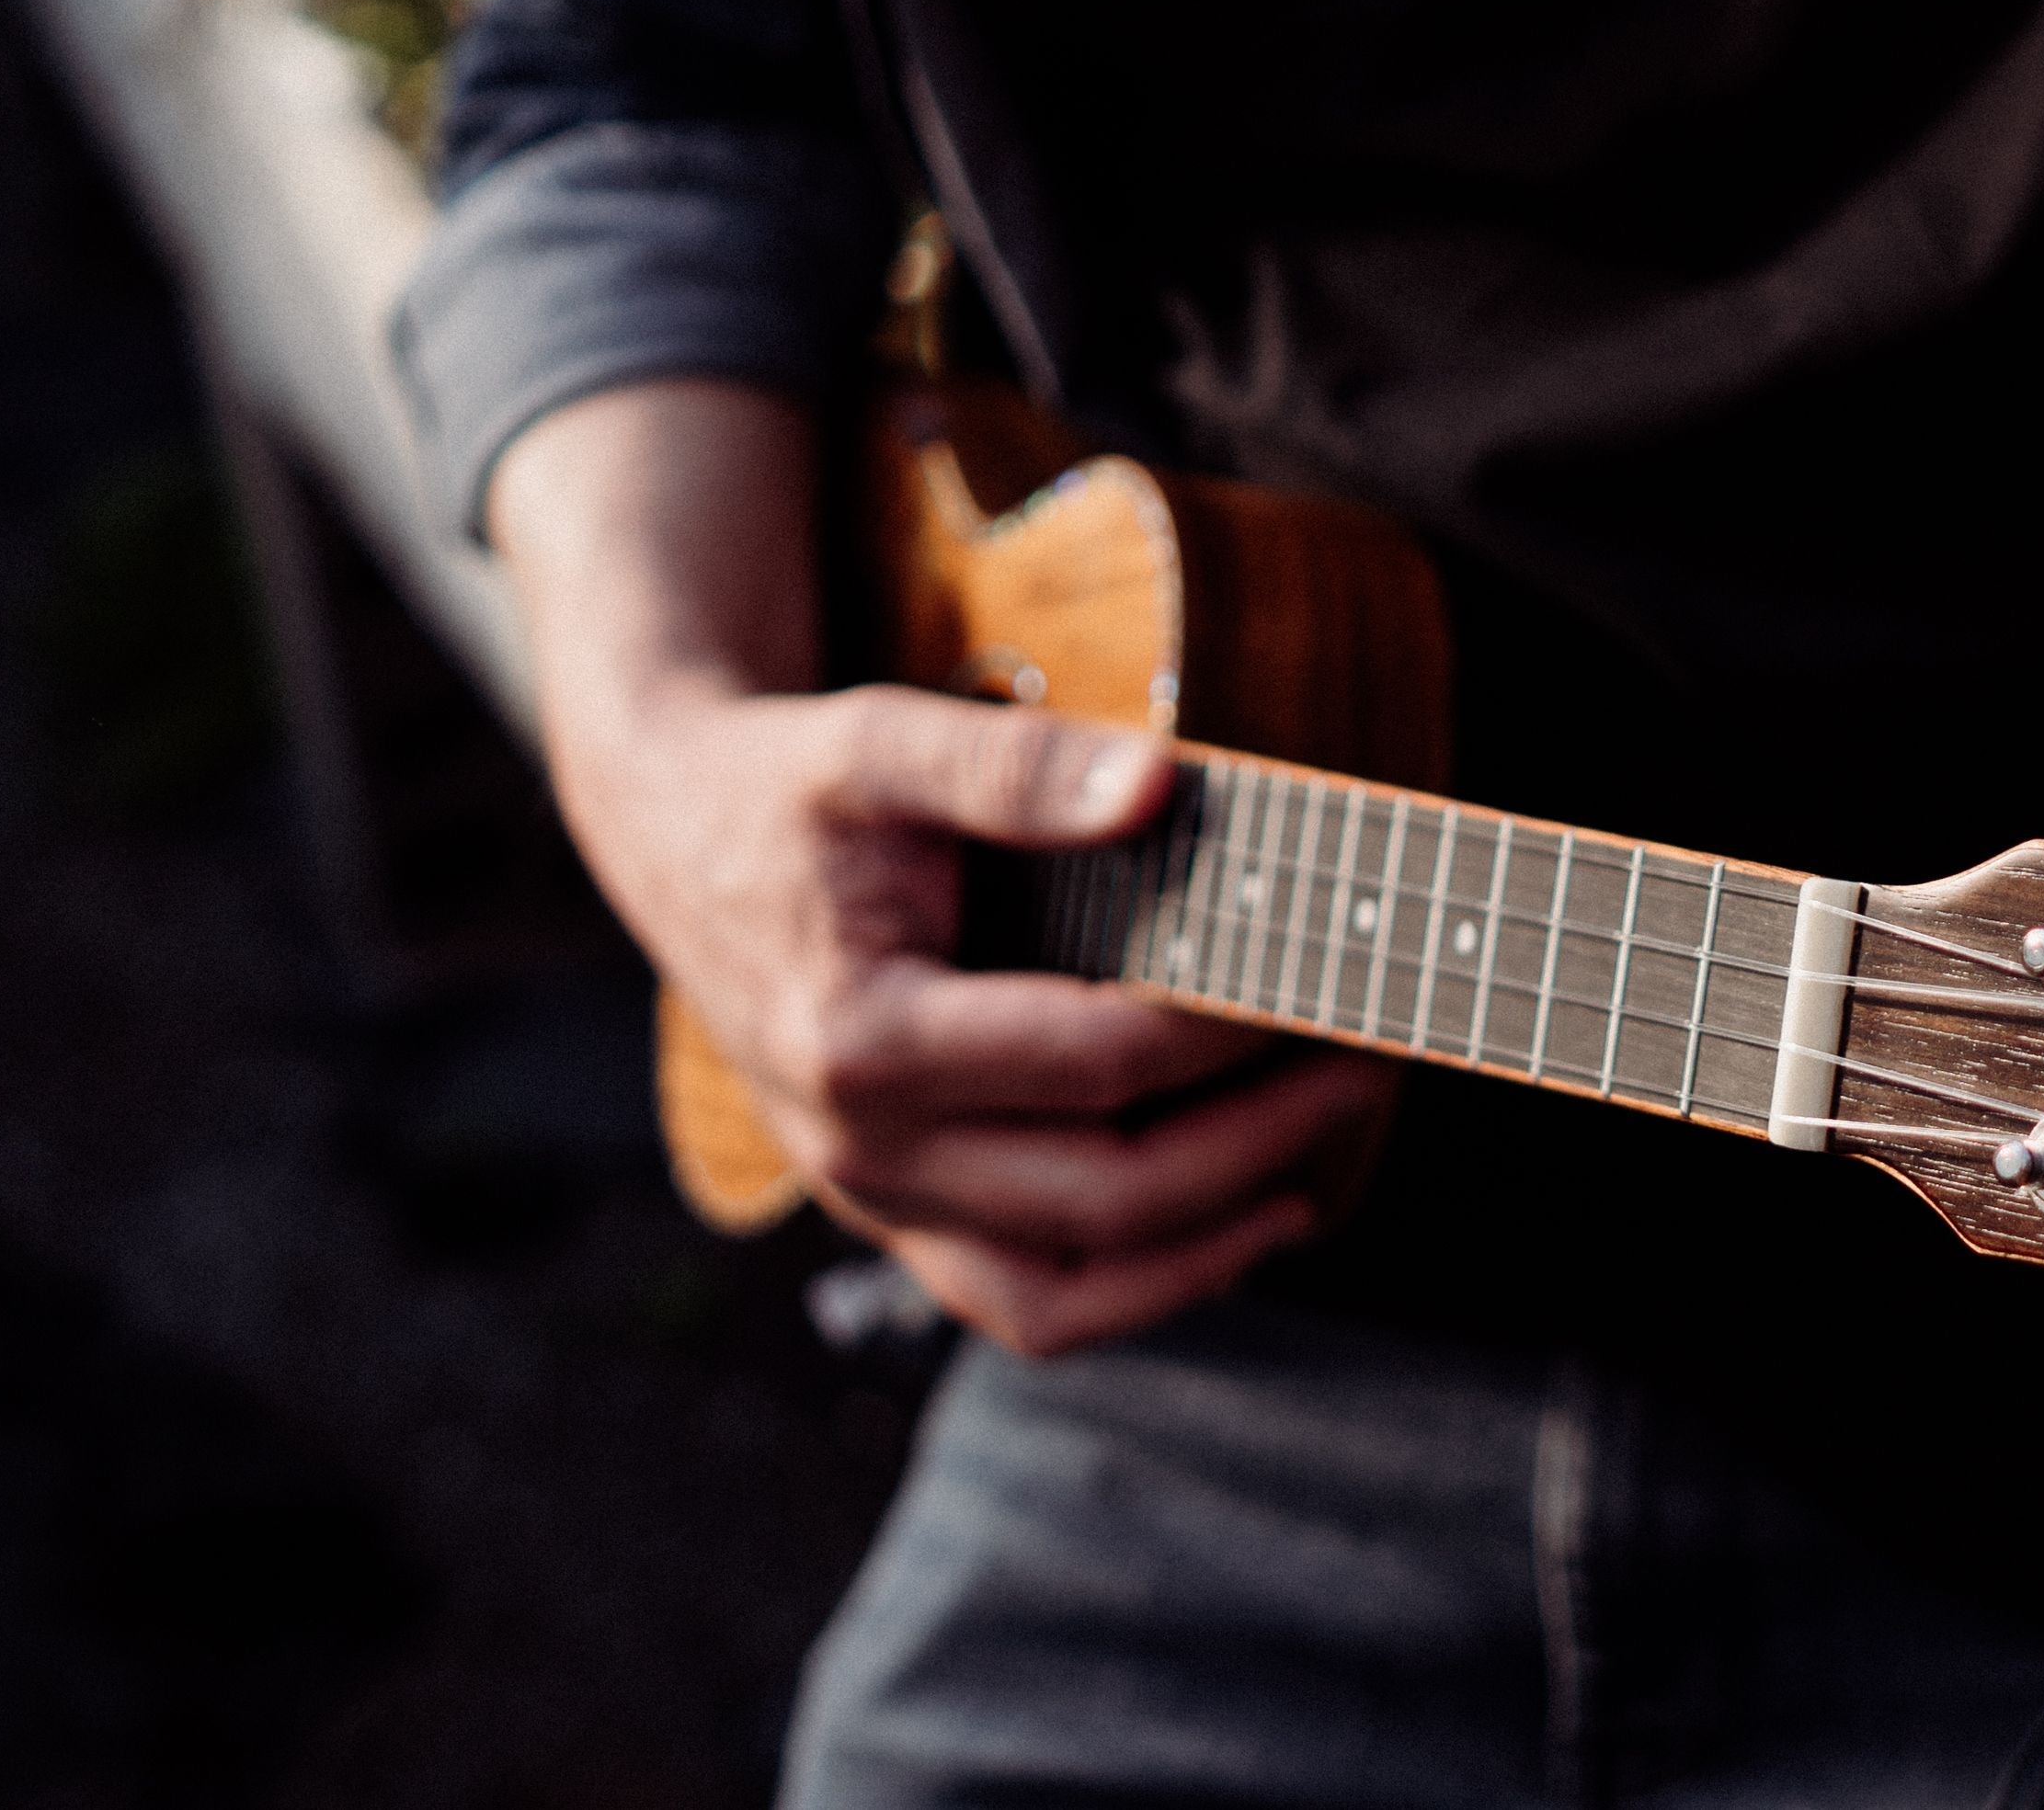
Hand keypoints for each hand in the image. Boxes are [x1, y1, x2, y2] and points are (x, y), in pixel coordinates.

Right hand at [487, 381, 1398, 1354]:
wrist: (676, 839)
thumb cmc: (790, 787)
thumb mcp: (882, 741)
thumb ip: (1017, 767)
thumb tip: (1159, 785)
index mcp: (863, 1037)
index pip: (1096, 1062)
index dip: (1226, 1030)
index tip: (1324, 983)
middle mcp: (862, 1148)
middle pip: (1105, 1195)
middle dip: (1258, 1143)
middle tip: (1366, 1070)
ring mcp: (873, 1199)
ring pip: (1066, 1292)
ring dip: (1209, 1248)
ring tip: (1316, 1176)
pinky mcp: (893, 1215)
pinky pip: (1027, 1302)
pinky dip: (1136, 1291)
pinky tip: (1237, 1226)